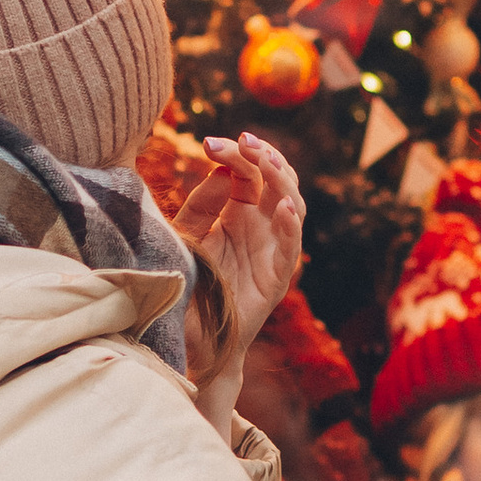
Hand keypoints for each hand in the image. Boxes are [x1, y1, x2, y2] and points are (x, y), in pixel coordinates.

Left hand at [173, 137, 304, 441]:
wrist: (191, 339)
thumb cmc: (189, 285)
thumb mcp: (187, 236)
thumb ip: (202, 205)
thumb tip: (221, 169)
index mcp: (240, 212)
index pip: (249, 171)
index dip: (236, 153)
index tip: (210, 142)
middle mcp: (261, 226)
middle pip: (276, 180)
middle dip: (263, 156)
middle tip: (244, 141)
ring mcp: (272, 250)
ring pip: (293, 205)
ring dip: (283, 181)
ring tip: (265, 163)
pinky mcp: (276, 279)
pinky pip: (291, 250)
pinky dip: (292, 227)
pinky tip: (284, 207)